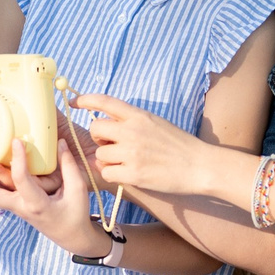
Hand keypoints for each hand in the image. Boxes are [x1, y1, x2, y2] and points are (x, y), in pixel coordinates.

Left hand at [0, 139, 109, 257]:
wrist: (71, 237)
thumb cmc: (76, 214)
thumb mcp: (78, 190)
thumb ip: (68, 165)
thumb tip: (59, 141)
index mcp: (37, 204)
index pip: (21, 180)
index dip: (18, 159)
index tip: (17, 141)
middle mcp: (22, 208)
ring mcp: (16, 208)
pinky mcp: (15, 206)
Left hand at [75, 93, 210, 197]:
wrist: (200, 166)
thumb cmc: (179, 145)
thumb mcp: (156, 123)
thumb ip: (133, 121)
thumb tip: (108, 124)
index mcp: (139, 115)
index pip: (105, 101)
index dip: (86, 99)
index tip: (74, 102)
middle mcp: (133, 131)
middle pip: (96, 129)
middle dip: (99, 139)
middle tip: (111, 146)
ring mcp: (132, 153)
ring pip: (100, 155)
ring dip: (108, 160)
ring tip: (127, 162)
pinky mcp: (134, 174)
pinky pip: (107, 173)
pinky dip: (113, 175)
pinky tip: (128, 174)